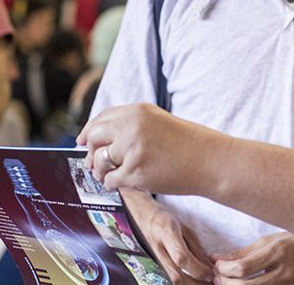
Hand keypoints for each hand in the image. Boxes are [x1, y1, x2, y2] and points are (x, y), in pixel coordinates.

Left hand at [77, 103, 224, 192]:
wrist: (210, 160)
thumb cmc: (187, 144)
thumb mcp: (157, 122)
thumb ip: (129, 125)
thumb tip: (94, 139)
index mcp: (138, 111)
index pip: (101, 119)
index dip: (89, 131)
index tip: (83, 141)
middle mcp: (132, 127)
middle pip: (94, 137)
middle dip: (92, 151)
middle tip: (96, 162)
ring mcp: (132, 150)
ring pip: (99, 161)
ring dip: (103, 170)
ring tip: (119, 173)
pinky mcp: (135, 173)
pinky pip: (111, 180)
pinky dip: (116, 183)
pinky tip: (132, 180)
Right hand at [124, 189, 213, 283]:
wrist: (139, 217)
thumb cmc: (165, 220)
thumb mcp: (185, 228)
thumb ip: (196, 248)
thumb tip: (209, 267)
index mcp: (167, 231)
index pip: (181, 257)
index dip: (197, 268)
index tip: (210, 273)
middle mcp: (156, 247)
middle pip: (175, 275)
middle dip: (195, 283)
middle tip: (210, 283)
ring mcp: (150, 259)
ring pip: (170, 281)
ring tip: (202, 284)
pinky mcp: (149, 266)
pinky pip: (165, 279)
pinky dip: (180, 283)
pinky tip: (191, 282)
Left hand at [213, 232, 293, 284]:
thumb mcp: (272, 240)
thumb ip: (244, 251)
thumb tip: (216, 257)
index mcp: (278, 251)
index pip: (243, 267)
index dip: (223, 270)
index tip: (217, 266)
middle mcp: (283, 271)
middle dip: (225, 284)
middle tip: (217, 279)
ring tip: (228, 284)